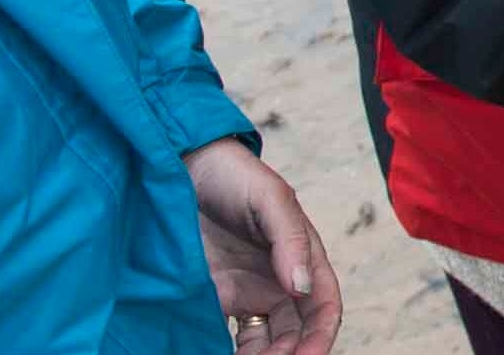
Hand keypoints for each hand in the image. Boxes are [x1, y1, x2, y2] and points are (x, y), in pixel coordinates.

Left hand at [184, 138, 342, 353]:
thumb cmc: (232, 175)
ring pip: (266, 340)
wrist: (181, 168)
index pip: (322, 305)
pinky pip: (231, 335)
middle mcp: (278, 278)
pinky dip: (235, 353)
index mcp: (301, 255)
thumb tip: (301, 285)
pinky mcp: (215, 296)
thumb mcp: (269, 197)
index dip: (321, 335)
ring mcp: (246, 289)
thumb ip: (288, 239)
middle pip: (296, 331)